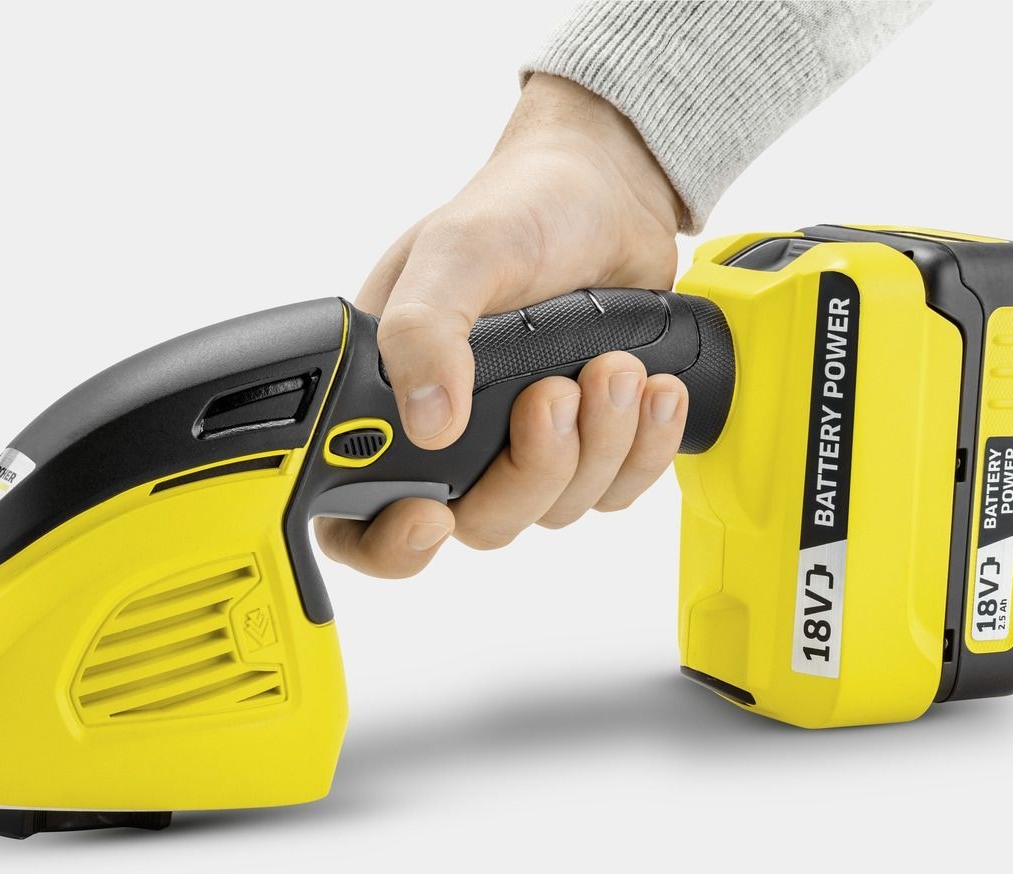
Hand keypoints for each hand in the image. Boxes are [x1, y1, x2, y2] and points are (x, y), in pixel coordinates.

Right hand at [316, 74, 686, 578]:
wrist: (612, 189)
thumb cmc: (520, 208)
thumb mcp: (456, 252)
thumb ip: (424, 329)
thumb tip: (427, 420)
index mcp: (393, 403)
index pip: (360, 521)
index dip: (388, 545)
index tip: (430, 516)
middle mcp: (453, 440)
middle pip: (481, 525)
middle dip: (532, 468)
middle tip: (556, 392)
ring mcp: (524, 448)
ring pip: (556, 510)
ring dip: (598, 444)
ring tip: (614, 365)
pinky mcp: (591, 445)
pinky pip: (617, 492)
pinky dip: (643, 448)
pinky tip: (652, 389)